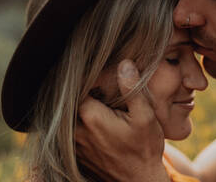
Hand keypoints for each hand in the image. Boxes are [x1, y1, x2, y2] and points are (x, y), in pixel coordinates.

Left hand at [76, 59, 169, 181]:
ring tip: (100, 102)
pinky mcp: (75, 152)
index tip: (104, 77)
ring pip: (70, 114)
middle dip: (86, 91)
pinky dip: (79, 121)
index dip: (91, 78)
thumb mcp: (145, 116)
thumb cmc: (145, 149)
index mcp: (91, 117)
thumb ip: (132, 88)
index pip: (80, 85)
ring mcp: (73, 143)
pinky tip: (97, 119)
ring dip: (82, 106)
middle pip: (72, 99)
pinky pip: (70, 129)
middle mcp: (76, 130)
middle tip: (102, 88)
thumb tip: (124, 64)